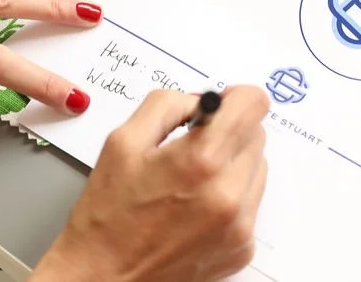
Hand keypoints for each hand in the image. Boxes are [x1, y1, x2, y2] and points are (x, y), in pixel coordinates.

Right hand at [33, 87, 269, 281]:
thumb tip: (203, 101)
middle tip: (193, 145)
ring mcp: (240, 225)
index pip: (254, 104)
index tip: (219, 105)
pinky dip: (231, 196)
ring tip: (192, 180)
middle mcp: (229, 194)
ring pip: (257, 168)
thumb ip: (168, 104)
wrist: (102, 278)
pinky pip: (252, 202)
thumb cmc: (108, 214)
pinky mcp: (242, 248)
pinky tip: (196, 206)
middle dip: (229, 131)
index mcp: (200, 161)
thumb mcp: (123, 141)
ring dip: (233, 163)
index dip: (236, 97)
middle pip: (257, 135)